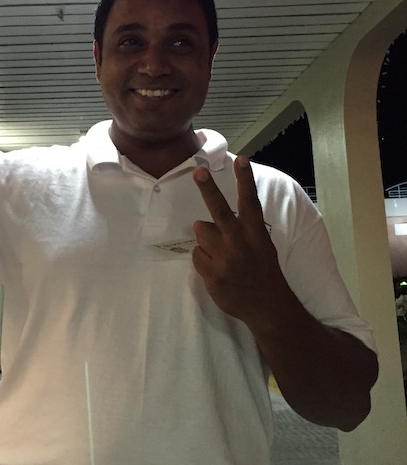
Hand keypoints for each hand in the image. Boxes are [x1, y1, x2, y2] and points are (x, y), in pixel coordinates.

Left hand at [192, 156, 286, 324]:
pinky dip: (203, 259)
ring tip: (222, 252)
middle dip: (208, 188)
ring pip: (201, 232)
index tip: (242, 159)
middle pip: (219, 210)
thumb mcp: (260, 245)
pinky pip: (197, 255)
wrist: (267, 305)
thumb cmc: (262, 269)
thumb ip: (238, 231)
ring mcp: (225, 259)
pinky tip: (218, 268)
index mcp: (255, 232)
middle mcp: (240, 242)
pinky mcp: (213, 274)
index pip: (250, 201)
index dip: (245, 180)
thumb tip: (203, 222)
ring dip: (206, 238)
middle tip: (198, 171)